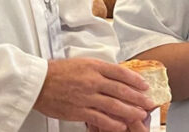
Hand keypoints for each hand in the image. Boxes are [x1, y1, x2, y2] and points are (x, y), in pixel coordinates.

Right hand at [34, 58, 154, 130]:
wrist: (39, 82)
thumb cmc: (59, 71)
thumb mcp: (82, 63)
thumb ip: (99, 70)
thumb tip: (116, 76)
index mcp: (94, 66)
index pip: (121, 72)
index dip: (135, 80)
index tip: (145, 85)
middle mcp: (93, 80)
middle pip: (121, 89)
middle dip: (138, 97)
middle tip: (149, 102)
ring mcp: (86, 96)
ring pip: (114, 105)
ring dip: (130, 111)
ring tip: (140, 115)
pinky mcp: (79, 111)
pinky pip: (100, 118)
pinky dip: (112, 123)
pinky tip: (121, 126)